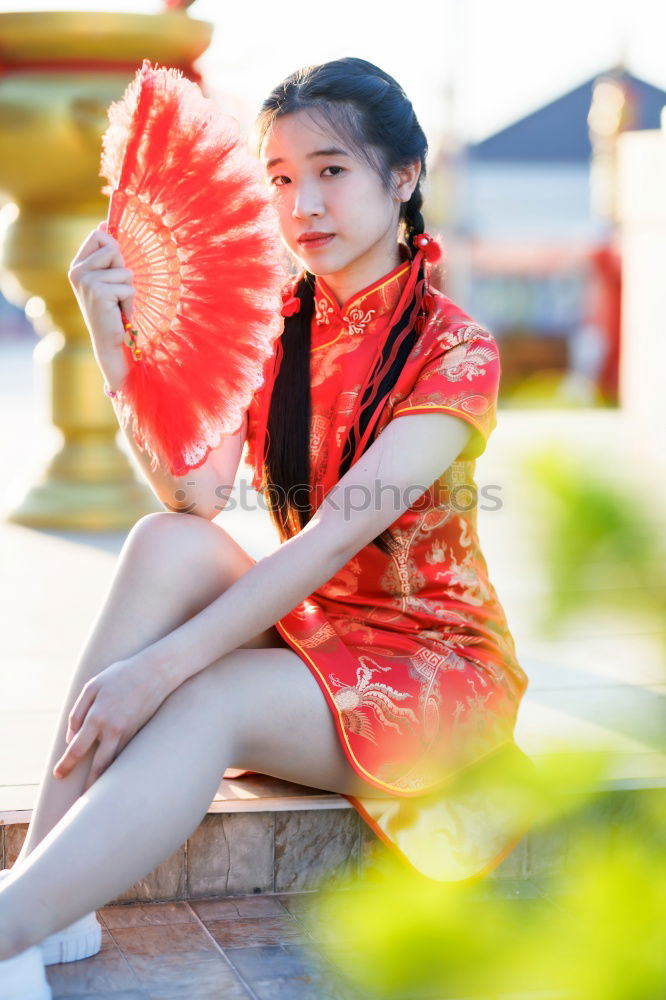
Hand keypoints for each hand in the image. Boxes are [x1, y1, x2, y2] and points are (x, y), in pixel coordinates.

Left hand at [53, 655, 169, 790]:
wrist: (156, 671)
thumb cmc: (121, 675)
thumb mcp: (93, 686)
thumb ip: (78, 712)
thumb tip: (72, 737)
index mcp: (97, 716)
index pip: (77, 748)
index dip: (67, 764)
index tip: (59, 775)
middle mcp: (112, 728)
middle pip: (98, 765)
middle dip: (88, 784)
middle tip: (80, 801)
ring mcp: (128, 732)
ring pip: (114, 763)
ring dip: (105, 780)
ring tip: (97, 795)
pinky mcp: (139, 732)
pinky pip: (126, 754)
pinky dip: (118, 767)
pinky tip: (115, 776)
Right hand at [67, 221, 132, 388]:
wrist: (109, 341)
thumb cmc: (113, 309)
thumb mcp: (108, 279)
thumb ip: (107, 255)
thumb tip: (105, 223)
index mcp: (78, 265)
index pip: (99, 235)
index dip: (114, 247)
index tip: (114, 267)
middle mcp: (78, 272)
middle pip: (114, 249)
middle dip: (123, 270)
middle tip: (116, 290)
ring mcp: (86, 281)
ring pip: (124, 270)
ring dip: (128, 289)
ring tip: (118, 303)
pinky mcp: (98, 292)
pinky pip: (128, 287)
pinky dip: (130, 301)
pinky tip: (119, 311)